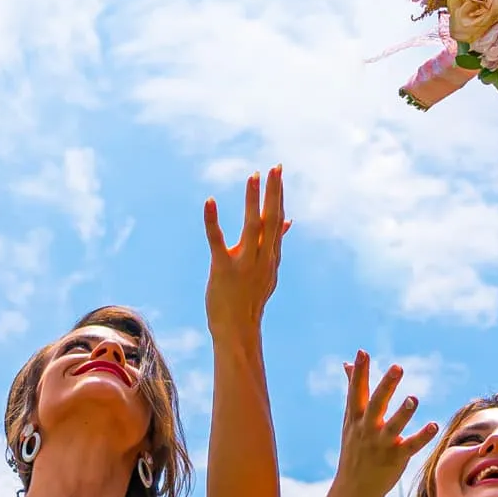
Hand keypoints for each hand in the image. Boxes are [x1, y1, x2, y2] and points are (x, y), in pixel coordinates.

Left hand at [205, 167, 288, 325]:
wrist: (238, 329)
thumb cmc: (250, 298)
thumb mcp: (268, 270)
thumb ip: (275, 244)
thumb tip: (288, 222)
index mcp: (271, 256)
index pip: (277, 220)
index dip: (278, 196)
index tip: (277, 173)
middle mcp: (263, 258)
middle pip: (271, 220)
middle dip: (273, 192)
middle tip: (275, 167)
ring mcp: (245, 264)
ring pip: (252, 226)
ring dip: (252, 200)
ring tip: (253, 176)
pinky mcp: (223, 269)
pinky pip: (218, 241)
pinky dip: (213, 220)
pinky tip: (209, 201)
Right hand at [334, 352, 437, 496]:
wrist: (355, 487)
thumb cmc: (355, 447)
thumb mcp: (350, 419)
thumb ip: (353, 390)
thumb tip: (347, 363)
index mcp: (356, 418)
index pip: (356, 391)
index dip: (359, 372)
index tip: (362, 353)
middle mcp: (367, 429)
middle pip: (376, 405)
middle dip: (386, 386)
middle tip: (397, 367)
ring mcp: (381, 444)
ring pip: (393, 426)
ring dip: (403, 413)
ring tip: (413, 399)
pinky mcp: (396, 457)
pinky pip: (411, 446)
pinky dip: (422, 436)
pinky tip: (434, 425)